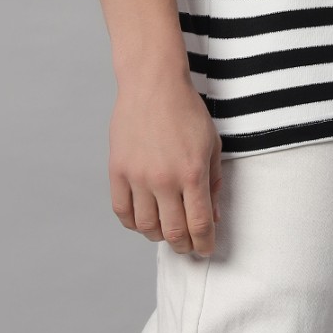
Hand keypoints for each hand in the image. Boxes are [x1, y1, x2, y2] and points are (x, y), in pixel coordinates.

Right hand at [108, 70, 222, 256]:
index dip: (204, 243)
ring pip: (146, 227)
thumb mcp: (211, 143)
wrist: (153, 84)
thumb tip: (212, 216)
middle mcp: (164, 179)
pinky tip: (144, 218)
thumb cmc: (186, 111)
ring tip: (167, 228)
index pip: (199, 224)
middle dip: (184, 245)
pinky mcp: (118, 171)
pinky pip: (122, 212)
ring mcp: (138, 176)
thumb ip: (213, 181)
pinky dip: (133, 223)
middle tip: (188, 245)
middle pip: (172, 232)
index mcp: (192, 172)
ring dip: (158, 235)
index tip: (205, 249)